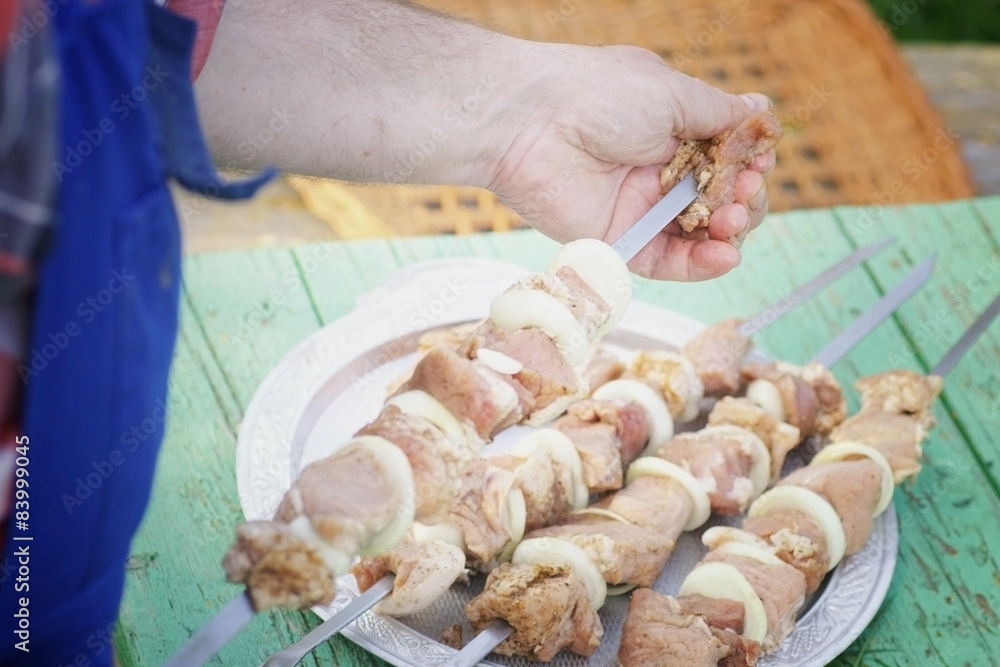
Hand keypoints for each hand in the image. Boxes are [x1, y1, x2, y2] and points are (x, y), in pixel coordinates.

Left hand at [487, 44, 774, 280]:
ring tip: (733, 219)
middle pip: (719, 200)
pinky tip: (725, 255)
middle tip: (744, 191)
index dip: (749, 164)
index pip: (727, 158)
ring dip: (729, 232)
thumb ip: (718, 114)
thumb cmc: (597, 94)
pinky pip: (667, 262)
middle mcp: (659, 172)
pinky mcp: (620, 242)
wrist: (532, 123)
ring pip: (699, 235)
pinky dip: (701, 264)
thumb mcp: (672, 94)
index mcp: (672, 130)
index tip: (758, 161)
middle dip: (744, 199)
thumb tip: (761, 110)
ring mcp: (640, 209)